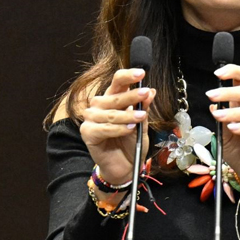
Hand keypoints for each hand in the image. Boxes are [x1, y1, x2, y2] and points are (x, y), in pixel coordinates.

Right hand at [80, 68, 155, 184]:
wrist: (125, 166)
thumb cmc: (131, 143)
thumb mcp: (143, 124)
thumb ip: (145, 108)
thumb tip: (152, 91)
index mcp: (112, 99)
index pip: (117, 82)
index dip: (127, 76)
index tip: (141, 73)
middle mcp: (99, 106)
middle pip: (113, 96)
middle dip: (131, 95)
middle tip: (145, 93)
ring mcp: (91, 119)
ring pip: (110, 113)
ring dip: (127, 115)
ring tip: (141, 117)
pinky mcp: (87, 133)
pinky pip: (103, 128)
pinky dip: (118, 128)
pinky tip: (129, 129)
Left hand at [208, 64, 239, 187]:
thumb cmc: (239, 151)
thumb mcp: (223, 135)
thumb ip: (220, 119)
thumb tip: (212, 104)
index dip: (232, 72)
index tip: (218, 73)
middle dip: (227, 92)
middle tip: (211, 95)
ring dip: (232, 112)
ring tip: (218, 117)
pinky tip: (233, 128)